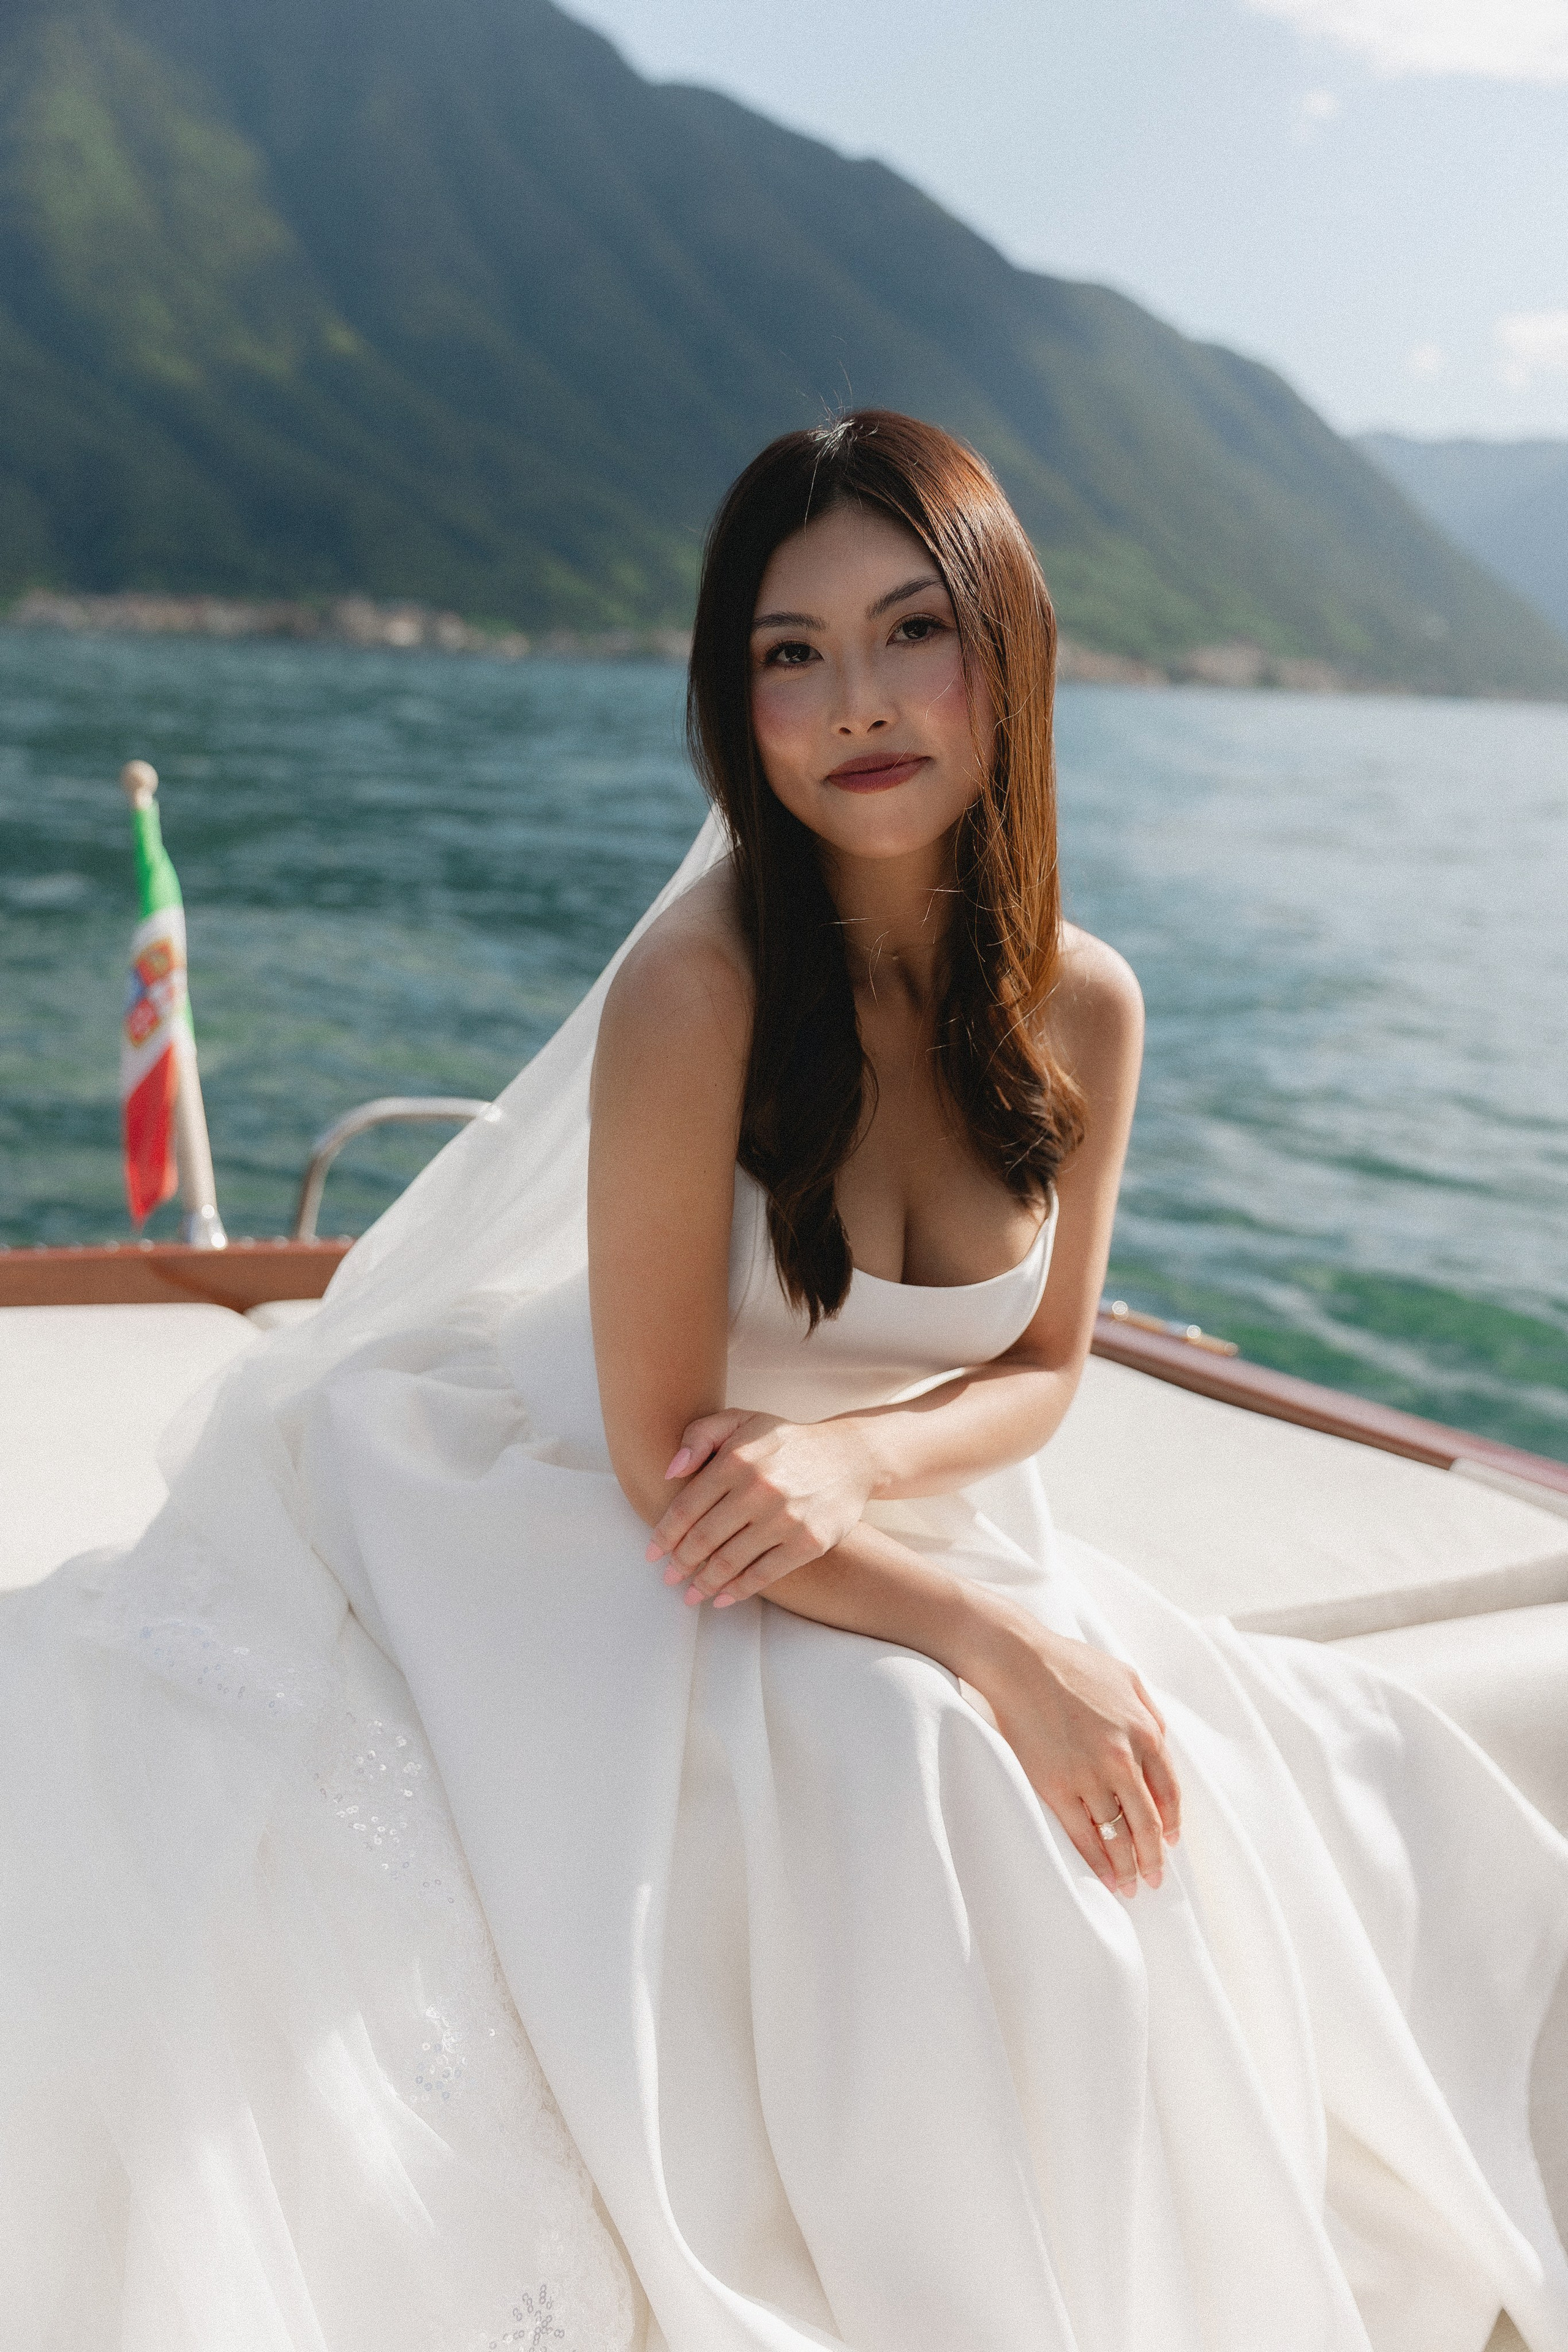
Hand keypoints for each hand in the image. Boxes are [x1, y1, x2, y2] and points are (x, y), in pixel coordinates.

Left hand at [647, 1410, 876, 1605]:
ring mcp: (786, 1518)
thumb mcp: (742, 1420)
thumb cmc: (786, 1441)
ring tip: (691, 1594)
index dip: (665, 1536)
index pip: (687, 1507)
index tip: (652, 1555)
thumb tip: (669, 1471)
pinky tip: (723, 1598)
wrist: (850, 1457)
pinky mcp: (808, 1542)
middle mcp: (760, 1489)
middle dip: (680, 1564)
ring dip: (704, 1583)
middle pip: (704, 1538)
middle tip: (668, 1578)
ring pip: (730, 1561)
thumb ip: (700, 1436)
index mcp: (737, 1459)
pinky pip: (764, 1574)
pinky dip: (739, 1590)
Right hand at [964, 1604, 1180, 1894]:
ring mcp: (1090, 1776)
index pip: (1169, 1793)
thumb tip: (1160, 1744)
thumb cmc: (1070, 1663)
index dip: (1171, 1823)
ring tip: (1130, 1886)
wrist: (1018, 1661)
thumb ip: (1151, 1713)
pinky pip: (1083, 1835)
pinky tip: (1104, 1876)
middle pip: (1147, 1823)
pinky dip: (1097, 1861)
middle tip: (1155, 1879)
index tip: (1169, 1842)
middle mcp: (1123, 1759)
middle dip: (1153, 1857)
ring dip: (1126, 1865)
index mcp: (1146, 1732)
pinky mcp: (1057, 1788)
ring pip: (1117, 1835)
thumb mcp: (1126, 1677)